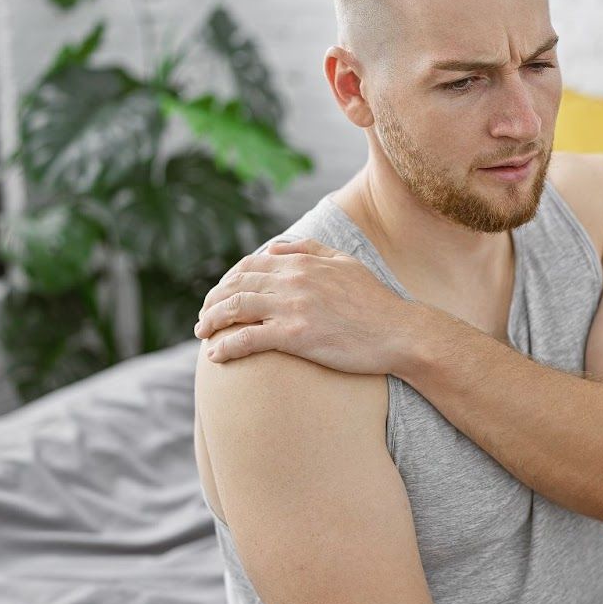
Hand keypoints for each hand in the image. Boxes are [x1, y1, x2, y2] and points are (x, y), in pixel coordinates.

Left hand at [193, 237, 421, 373]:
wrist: (399, 333)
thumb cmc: (375, 302)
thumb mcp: (344, 263)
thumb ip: (308, 250)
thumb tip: (272, 248)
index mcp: (301, 263)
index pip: (248, 266)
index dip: (226, 281)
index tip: (218, 295)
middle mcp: (292, 281)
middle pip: (235, 287)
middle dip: (212, 301)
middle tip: (203, 318)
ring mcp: (292, 307)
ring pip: (235, 309)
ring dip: (211, 321)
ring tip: (203, 333)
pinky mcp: (294, 336)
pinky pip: (248, 339)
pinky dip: (226, 346)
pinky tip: (215, 355)